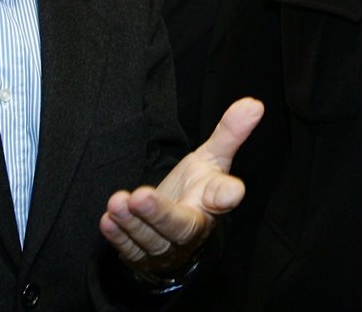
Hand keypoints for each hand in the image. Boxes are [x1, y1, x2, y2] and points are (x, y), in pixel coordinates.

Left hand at [99, 97, 263, 276]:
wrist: (175, 229)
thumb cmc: (197, 189)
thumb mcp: (212, 159)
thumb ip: (229, 133)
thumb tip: (254, 104)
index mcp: (211, 204)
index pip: (222, 199)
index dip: (226, 195)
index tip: (231, 191)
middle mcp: (190, 229)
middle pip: (178, 225)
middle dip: (159, 213)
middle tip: (140, 195)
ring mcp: (166, 246)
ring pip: (151, 239)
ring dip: (133, 223)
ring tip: (117, 202)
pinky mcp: (142, 256)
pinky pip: (130, 250)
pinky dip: (119, 237)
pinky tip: (107, 220)